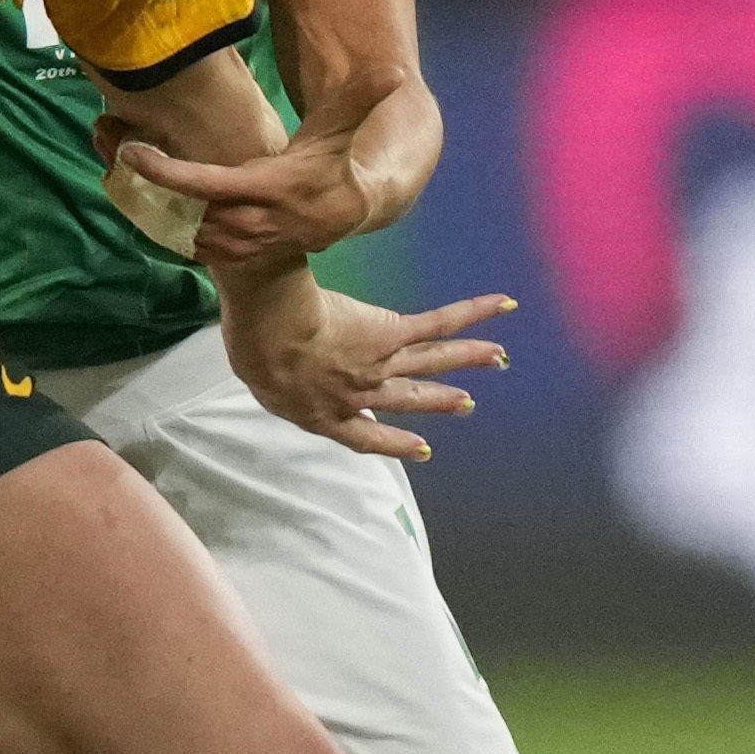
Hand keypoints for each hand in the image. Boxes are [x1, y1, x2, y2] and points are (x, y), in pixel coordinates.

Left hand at [115, 83, 387, 276]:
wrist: (337, 219)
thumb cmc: (331, 166)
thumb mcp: (339, 131)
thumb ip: (359, 99)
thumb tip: (395, 71)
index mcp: (265, 191)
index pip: (205, 185)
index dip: (166, 172)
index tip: (131, 152)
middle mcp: (246, 223)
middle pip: (179, 207)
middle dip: (141, 181)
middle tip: (105, 139)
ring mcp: (234, 244)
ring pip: (175, 227)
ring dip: (142, 200)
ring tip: (111, 159)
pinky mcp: (225, 254)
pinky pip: (181, 241)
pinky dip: (155, 219)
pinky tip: (135, 190)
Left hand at [221, 281, 516, 462]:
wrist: (271, 332)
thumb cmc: (253, 348)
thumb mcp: (257, 373)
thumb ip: (270, 373)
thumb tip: (259, 356)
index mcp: (325, 412)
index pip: (366, 435)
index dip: (395, 443)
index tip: (423, 448)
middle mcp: (360, 394)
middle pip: (409, 397)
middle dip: (439, 400)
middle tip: (467, 403)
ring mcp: (379, 364)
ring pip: (432, 361)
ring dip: (467, 359)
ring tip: (497, 359)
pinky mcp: (390, 334)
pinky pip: (436, 325)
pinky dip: (470, 314)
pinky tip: (500, 305)